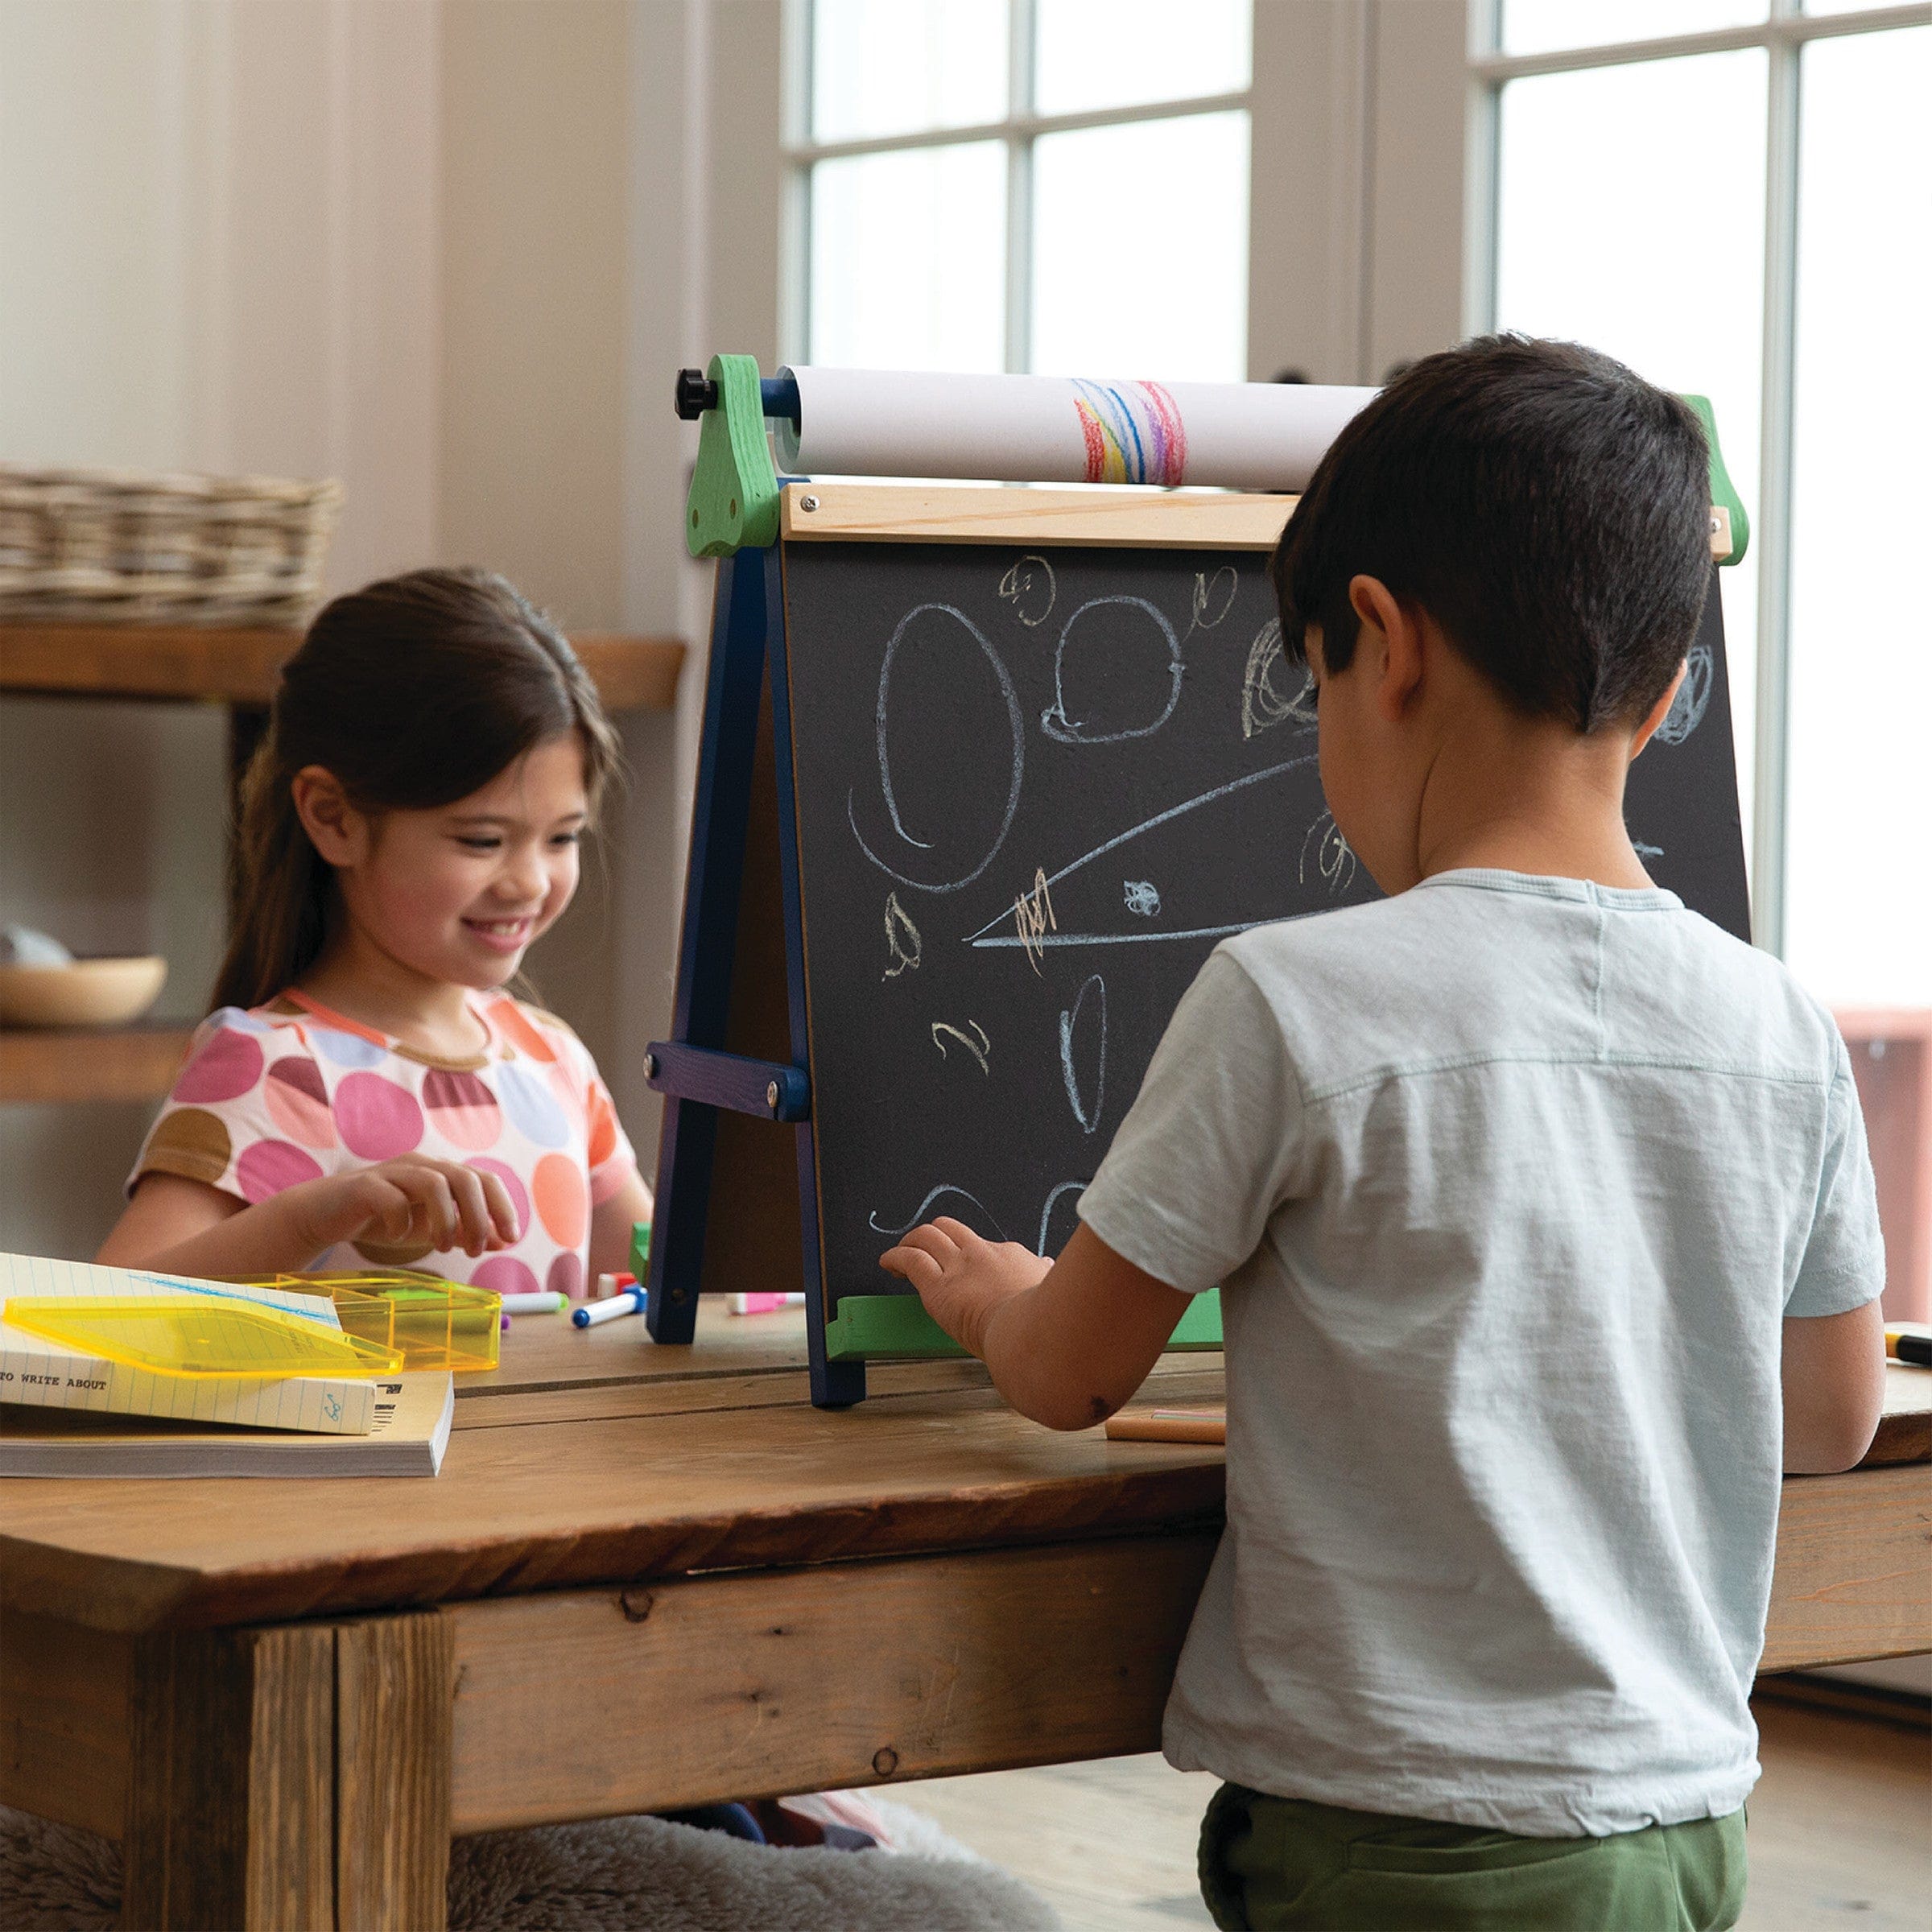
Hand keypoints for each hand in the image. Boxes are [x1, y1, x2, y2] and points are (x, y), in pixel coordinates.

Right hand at [290, 1157, 520, 1259]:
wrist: (327, 1214)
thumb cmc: (385, 1219)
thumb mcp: (431, 1229)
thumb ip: (465, 1232)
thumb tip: (502, 1241)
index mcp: (442, 1173)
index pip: (484, 1179)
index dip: (502, 1207)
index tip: (511, 1239)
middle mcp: (422, 1165)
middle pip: (465, 1177)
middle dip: (478, 1217)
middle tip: (474, 1252)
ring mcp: (394, 1172)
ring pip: (434, 1182)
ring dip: (446, 1219)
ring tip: (442, 1248)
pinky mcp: (365, 1186)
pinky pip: (392, 1197)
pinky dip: (401, 1220)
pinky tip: (399, 1236)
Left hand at [880, 1216, 1049, 1356]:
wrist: (1033, 1332)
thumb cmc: (1045, 1321)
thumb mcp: (1050, 1287)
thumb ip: (1043, 1274)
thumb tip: (1046, 1264)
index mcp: (1010, 1256)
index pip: (984, 1246)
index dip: (970, 1254)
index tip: (965, 1267)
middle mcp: (981, 1254)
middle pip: (950, 1228)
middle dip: (935, 1235)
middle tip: (925, 1248)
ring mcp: (959, 1268)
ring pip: (927, 1236)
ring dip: (911, 1241)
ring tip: (901, 1252)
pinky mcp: (938, 1288)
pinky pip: (910, 1260)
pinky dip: (894, 1257)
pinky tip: (887, 1263)